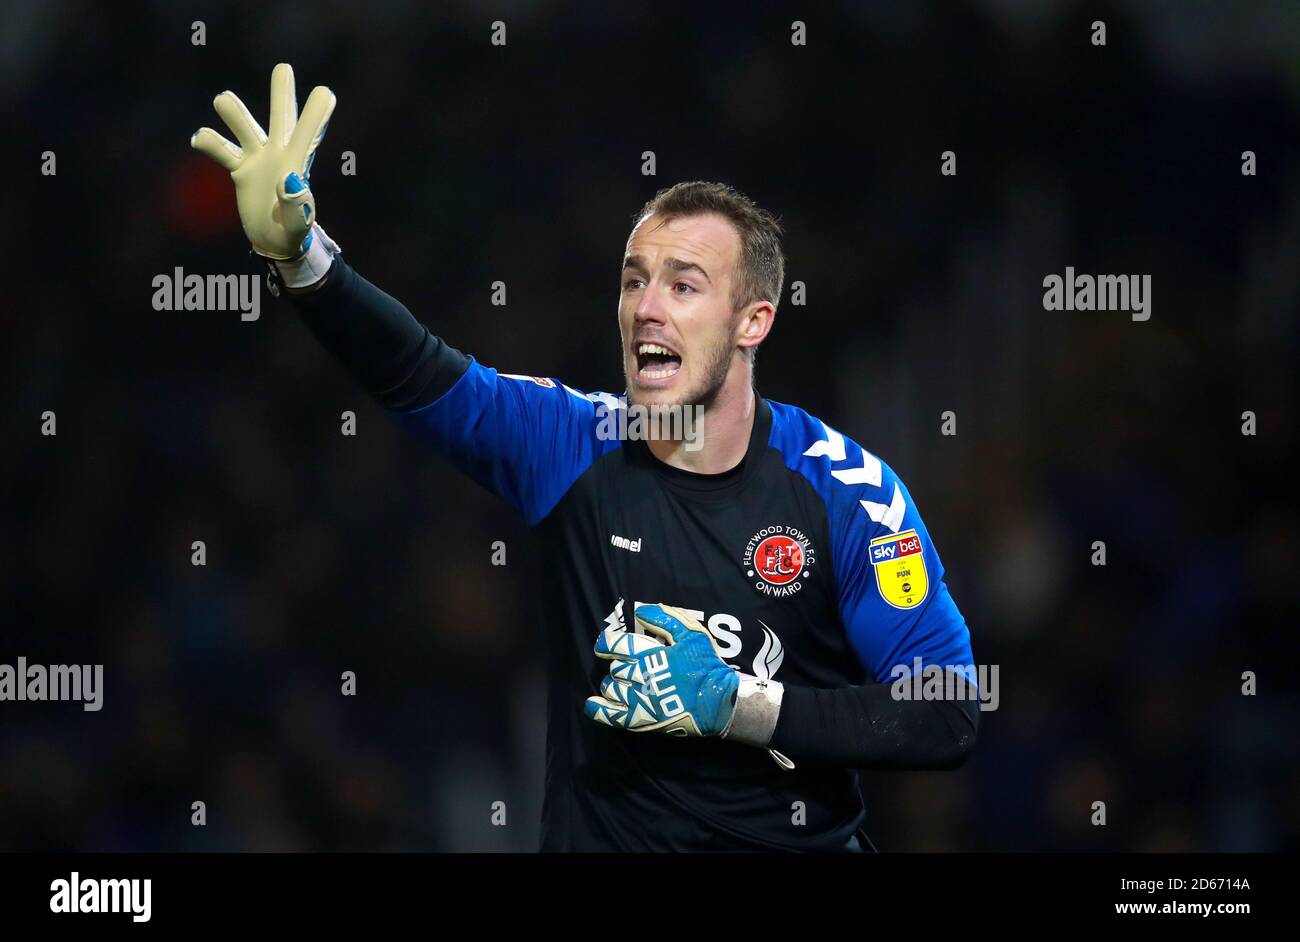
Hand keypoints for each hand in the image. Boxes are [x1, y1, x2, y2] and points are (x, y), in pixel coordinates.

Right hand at [191, 63, 334, 259]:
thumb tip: (289, 179)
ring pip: (244, 126)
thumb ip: (296, 203)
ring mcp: (257, 158)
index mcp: (298, 164)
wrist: (274, 240)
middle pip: (280, 117)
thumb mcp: (297, 223)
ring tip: (222, 100)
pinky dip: (209, 141)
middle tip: (284, 68)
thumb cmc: (292, 230)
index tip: (326, 92)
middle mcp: (278, 153)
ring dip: (234, 113)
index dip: (316, 115)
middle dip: (281, 93)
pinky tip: (200, 139)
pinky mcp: (240, 168)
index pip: (309, 135)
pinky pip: (221, 149)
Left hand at [584, 603, 738, 737]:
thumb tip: (641, 612)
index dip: (607, 643)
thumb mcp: (692, 634)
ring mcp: (640, 700)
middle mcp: (641, 677)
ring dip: (612, 684)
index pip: (618, 645)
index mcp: (651, 655)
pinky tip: (591, 704)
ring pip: (612, 689)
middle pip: (616, 668)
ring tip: (621, 683)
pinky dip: (598, 710)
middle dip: (617, 665)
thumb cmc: (706, 665)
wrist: (718, 701)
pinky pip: (612, 716)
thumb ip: (666, 620)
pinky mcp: (641, 719)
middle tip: (625, 666)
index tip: (604, 644)